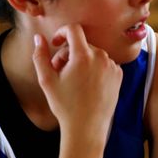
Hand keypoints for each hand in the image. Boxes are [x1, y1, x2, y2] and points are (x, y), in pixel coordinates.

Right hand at [31, 24, 121, 141]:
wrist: (87, 127)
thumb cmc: (65, 105)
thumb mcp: (46, 80)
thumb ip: (40, 55)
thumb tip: (39, 38)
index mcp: (83, 56)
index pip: (74, 30)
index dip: (62, 33)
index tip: (55, 43)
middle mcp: (101, 57)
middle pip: (82, 44)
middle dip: (68, 53)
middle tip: (59, 71)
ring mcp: (112, 66)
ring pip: (93, 54)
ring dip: (81, 61)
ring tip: (73, 80)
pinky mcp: (119, 76)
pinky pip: (104, 64)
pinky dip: (94, 69)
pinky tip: (87, 85)